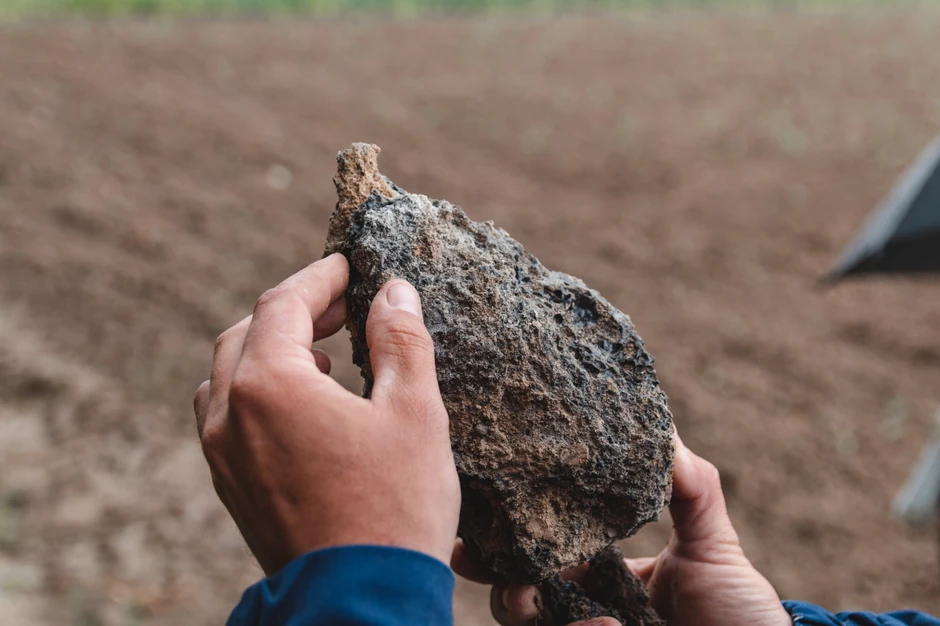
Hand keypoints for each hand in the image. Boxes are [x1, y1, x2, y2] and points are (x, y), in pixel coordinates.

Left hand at [193, 254, 459, 574]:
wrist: (363, 601)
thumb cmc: (395, 508)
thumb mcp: (414, 413)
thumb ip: (401, 341)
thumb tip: (394, 292)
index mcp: (269, 385)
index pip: (284, 303)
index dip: (320, 277)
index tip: (350, 266)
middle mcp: (229, 414)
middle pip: (247, 332)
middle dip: (295, 310)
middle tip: (345, 307)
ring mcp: (222, 455)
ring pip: (229, 374)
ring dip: (272, 350)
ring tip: (327, 355)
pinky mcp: (230, 486)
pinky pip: (229, 415)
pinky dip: (261, 390)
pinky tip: (309, 406)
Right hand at [459, 432, 790, 625]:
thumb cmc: (744, 614)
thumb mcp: (716, 548)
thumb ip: (691, 489)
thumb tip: (664, 423)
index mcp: (607, 575)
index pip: (549, 551)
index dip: (513, 536)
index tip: (481, 516)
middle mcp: (590, 609)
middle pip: (520, 589)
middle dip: (492, 571)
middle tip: (474, 555)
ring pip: (528, 620)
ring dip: (515, 605)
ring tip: (525, 599)